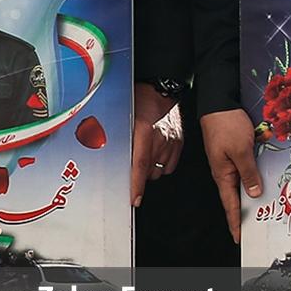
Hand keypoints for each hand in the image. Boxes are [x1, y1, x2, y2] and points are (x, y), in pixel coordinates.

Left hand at [130, 84, 183, 207]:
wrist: (161, 90)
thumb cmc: (139, 101)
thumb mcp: (124, 120)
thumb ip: (120, 141)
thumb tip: (111, 161)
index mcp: (143, 131)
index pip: (139, 165)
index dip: (136, 185)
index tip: (134, 199)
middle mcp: (160, 138)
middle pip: (148, 171)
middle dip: (139, 174)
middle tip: (131, 164)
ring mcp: (171, 142)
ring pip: (159, 171)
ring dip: (150, 169)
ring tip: (145, 155)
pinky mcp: (179, 142)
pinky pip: (169, 166)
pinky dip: (162, 164)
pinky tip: (156, 154)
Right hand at [201, 110, 261, 244]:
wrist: (219, 104)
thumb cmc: (226, 125)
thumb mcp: (241, 150)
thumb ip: (248, 172)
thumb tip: (253, 193)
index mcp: (223, 173)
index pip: (230, 204)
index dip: (234, 221)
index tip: (238, 236)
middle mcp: (224, 170)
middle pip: (235, 195)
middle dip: (243, 212)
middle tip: (252, 226)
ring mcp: (228, 161)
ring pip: (242, 181)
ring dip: (250, 193)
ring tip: (259, 207)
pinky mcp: (233, 152)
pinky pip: (244, 169)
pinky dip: (252, 177)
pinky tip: (260, 179)